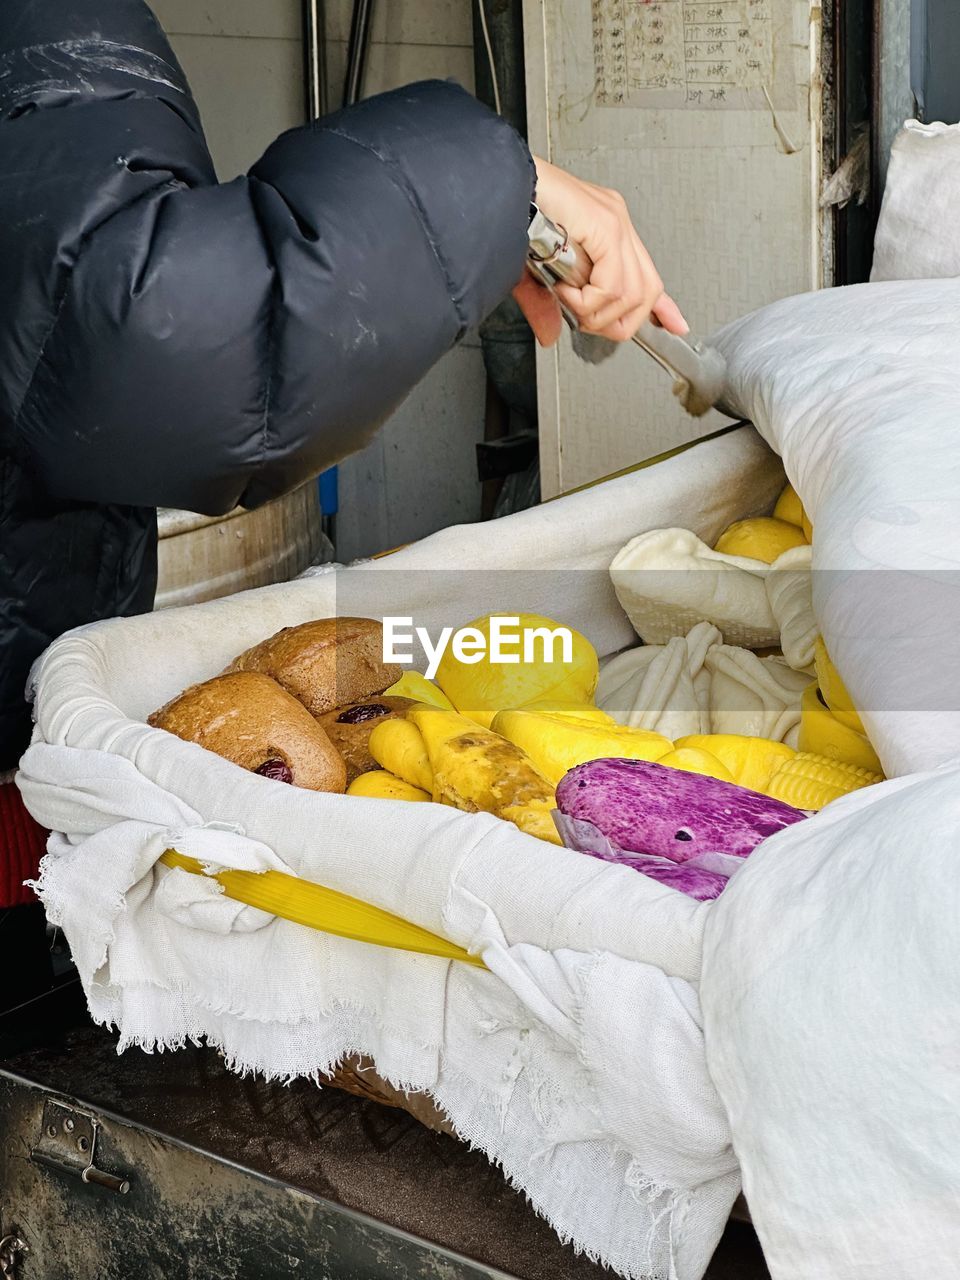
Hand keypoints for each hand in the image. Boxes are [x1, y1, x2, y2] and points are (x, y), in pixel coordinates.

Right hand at [512, 157, 687, 346]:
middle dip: (616, 322)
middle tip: (582, 317)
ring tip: (566, 299)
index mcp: (606, 229)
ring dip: (596, 312)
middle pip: (647, 290)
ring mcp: (613, 218)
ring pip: (633, 293)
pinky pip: (613, 283)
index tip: (675, 325)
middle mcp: (616, 221)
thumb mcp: (530, 275)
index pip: (648, 275)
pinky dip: (588, 300)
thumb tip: (550, 334)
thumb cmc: (510, 219)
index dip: (663, 307)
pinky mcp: (605, 222)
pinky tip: (565, 290)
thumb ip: (547, 306)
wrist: (496, 186)